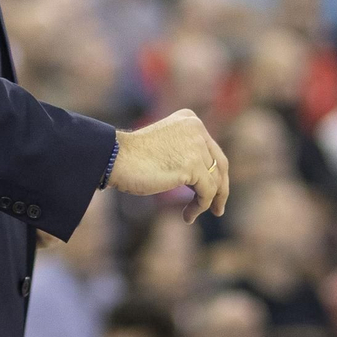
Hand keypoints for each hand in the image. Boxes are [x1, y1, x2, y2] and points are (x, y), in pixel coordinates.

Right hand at [107, 109, 228, 222]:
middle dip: (221, 190)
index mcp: (190, 120)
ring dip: (206, 202)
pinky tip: (187, 216)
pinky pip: (207, 192)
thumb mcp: (166, 147)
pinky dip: (199, 207)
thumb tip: (209, 180)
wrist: (115, 158)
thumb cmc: (133, 157)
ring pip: (214, 181)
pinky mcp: (193, 165)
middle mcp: (197, 129)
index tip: (214, 193)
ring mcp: (196, 146)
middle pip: (220, 165)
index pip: (213, 151)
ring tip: (190, 215)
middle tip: (218, 209)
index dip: (216, 174)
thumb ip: (187, 154)